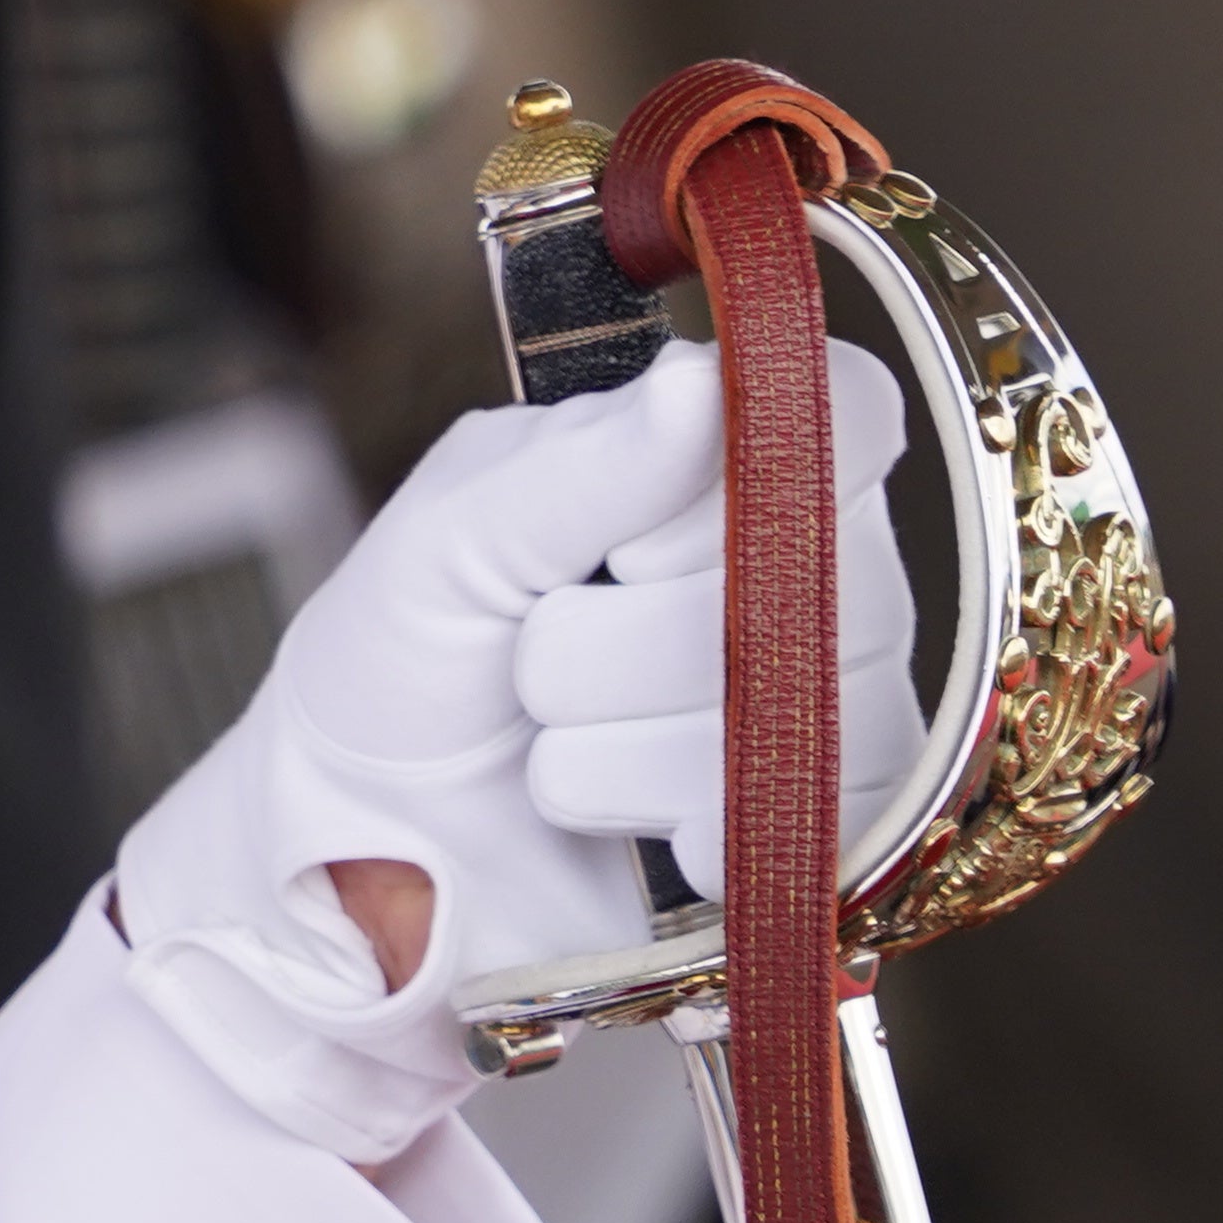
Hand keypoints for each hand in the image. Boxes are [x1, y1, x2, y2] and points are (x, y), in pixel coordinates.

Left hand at [114, 346, 920, 1160]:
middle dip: (623, 638)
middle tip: (537, 651)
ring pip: (796, 709)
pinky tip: (616, 811)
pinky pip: (803, 818)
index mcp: (710, 455)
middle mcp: (805, 566)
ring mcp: (828, 697)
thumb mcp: (452, 541)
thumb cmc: (405, 659)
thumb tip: (702, 382)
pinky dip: (668, 818)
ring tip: (553, 733)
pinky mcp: (819, 822)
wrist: (373, 840)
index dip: (751, 481)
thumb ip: (583, 467)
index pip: (849, 413)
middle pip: (814, 579)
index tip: (627, 540)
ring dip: (620, 739)